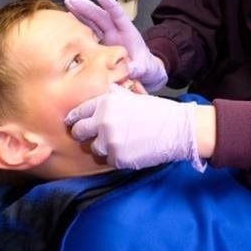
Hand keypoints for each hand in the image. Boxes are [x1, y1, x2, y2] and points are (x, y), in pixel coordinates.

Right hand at [64, 0, 167, 91]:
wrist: (143, 72)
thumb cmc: (145, 66)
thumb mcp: (144, 68)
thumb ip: (138, 68)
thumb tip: (130, 69)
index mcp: (128, 32)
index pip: (118, 14)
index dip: (109, 4)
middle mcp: (116, 31)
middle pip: (100, 15)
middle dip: (87, 6)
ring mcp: (107, 36)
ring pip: (92, 21)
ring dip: (80, 12)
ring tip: (68, 3)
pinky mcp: (100, 44)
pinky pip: (88, 32)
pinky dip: (79, 25)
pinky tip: (69, 19)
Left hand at [64, 85, 204, 170]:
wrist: (177, 129)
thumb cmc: (157, 111)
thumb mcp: (133, 96)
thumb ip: (114, 95)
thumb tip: (104, 89)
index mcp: (106, 102)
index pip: (78, 112)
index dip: (74, 119)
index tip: (73, 123)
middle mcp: (103, 121)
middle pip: (78, 132)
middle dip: (84, 134)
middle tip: (94, 135)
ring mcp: (109, 141)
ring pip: (93, 149)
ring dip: (102, 147)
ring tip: (120, 142)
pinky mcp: (117, 158)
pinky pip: (108, 160)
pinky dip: (116, 157)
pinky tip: (130, 149)